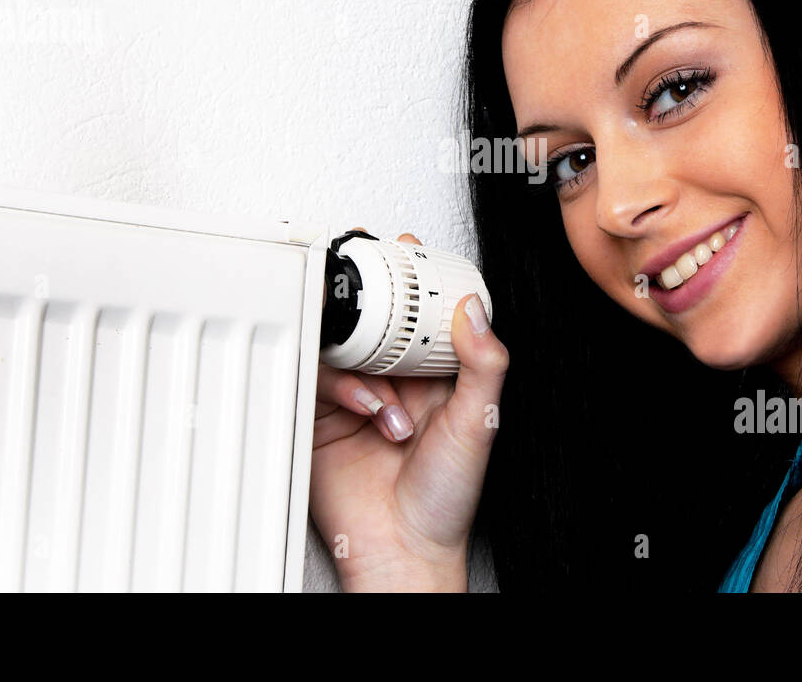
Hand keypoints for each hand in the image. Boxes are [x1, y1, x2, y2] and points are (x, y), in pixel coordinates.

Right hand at [308, 231, 508, 591]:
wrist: (402, 549)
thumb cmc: (445, 500)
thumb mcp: (479, 424)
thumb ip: (483, 363)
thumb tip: (475, 309)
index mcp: (435, 375)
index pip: (422, 313)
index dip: (415, 279)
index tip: (410, 250)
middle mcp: (394, 380)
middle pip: (374, 321)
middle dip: (376, 304)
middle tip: (376, 286)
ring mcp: (355, 396)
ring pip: (342, 345)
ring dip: (365, 364)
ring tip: (389, 400)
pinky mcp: (321, 417)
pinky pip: (318, 378)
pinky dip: (342, 388)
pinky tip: (368, 412)